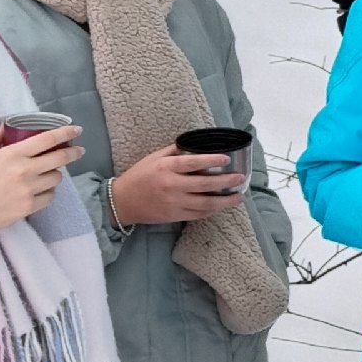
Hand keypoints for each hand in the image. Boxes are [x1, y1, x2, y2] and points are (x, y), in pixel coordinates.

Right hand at [0, 125, 80, 252]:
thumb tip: (7, 126)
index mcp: (12, 155)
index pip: (48, 140)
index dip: (66, 132)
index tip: (77, 130)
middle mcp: (25, 172)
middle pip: (60, 158)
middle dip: (73, 152)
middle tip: (77, 150)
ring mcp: (28, 191)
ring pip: (57, 178)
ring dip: (56, 173)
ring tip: (49, 171)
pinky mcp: (28, 209)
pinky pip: (50, 197)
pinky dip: (49, 191)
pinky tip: (41, 189)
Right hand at [108, 148, 245, 227]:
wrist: (121, 202)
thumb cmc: (139, 176)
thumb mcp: (154, 158)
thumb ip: (175, 151)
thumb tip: (196, 145)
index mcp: (166, 168)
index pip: (192, 163)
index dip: (211, 161)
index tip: (227, 159)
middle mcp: (171, 186)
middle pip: (204, 184)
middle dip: (226, 182)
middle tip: (240, 178)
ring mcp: (173, 203)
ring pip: (205, 203)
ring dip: (224, 201)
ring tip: (238, 196)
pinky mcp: (173, 216)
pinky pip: (197, 214)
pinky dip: (211, 211)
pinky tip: (221, 206)